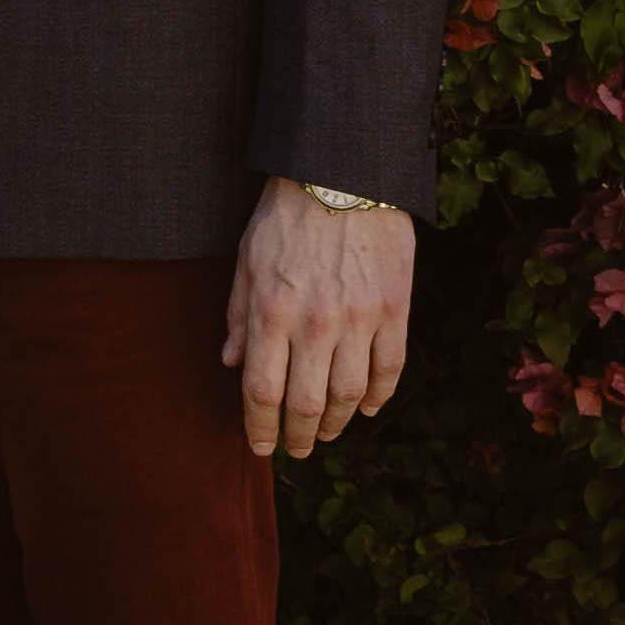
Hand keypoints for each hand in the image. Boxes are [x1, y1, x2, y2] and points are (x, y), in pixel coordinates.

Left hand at [227, 180, 409, 464]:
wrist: (343, 176)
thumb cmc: (286, 217)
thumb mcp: (247, 260)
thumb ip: (239, 315)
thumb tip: (231, 363)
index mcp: (272, 313)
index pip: (262, 393)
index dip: (260, 429)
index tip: (260, 445)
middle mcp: (315, 324)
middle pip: (306, 405)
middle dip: (298, 437)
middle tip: (296, 449)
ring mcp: (359, 319)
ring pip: (351, 395)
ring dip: (338, 423)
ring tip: (327, 433)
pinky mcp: (394, 309)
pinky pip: (390, 368)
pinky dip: (381, 396)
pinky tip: (370, 408)